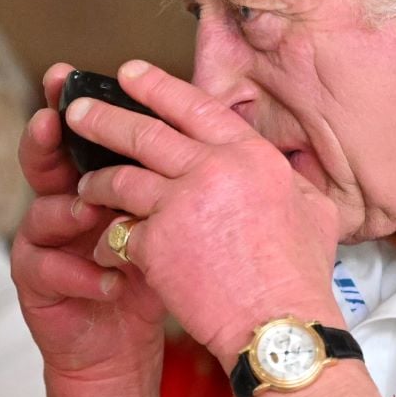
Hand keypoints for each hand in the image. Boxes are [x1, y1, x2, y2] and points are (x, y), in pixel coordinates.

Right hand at [10, 63, 165, 396]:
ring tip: (93, 209)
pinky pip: (49, 270)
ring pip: (42, 214)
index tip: (67, 76)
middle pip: (43, 161)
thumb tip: (202, 122)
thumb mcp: (166, 217)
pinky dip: (82, 273)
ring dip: (68, 210)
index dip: (71, 106)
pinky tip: (111, 280)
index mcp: (94, 179)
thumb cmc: (150, 271)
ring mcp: (44, 243)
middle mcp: (61, 204)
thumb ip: (169, 174)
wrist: (125, 342)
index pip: (81, 136)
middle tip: (51, 120)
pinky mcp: (37, 285)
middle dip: (45, 138)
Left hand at [69, 60, 343, 365]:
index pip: (196, 107)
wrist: (277, 322)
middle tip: (80, 108)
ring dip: (98, 179)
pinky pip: (120, 230)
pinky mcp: (155, 240)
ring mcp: (180, 203)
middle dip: (106, 117)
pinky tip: (105, 244)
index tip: (133, 74)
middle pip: (146, 131)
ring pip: (122, 177)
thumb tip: (287, 166)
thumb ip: (292, 179)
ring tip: (85, 182)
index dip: (159, 87)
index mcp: (250, 155)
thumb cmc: (297, 275)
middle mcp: (213, 169)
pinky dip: (110, 236)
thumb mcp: (314, 210)